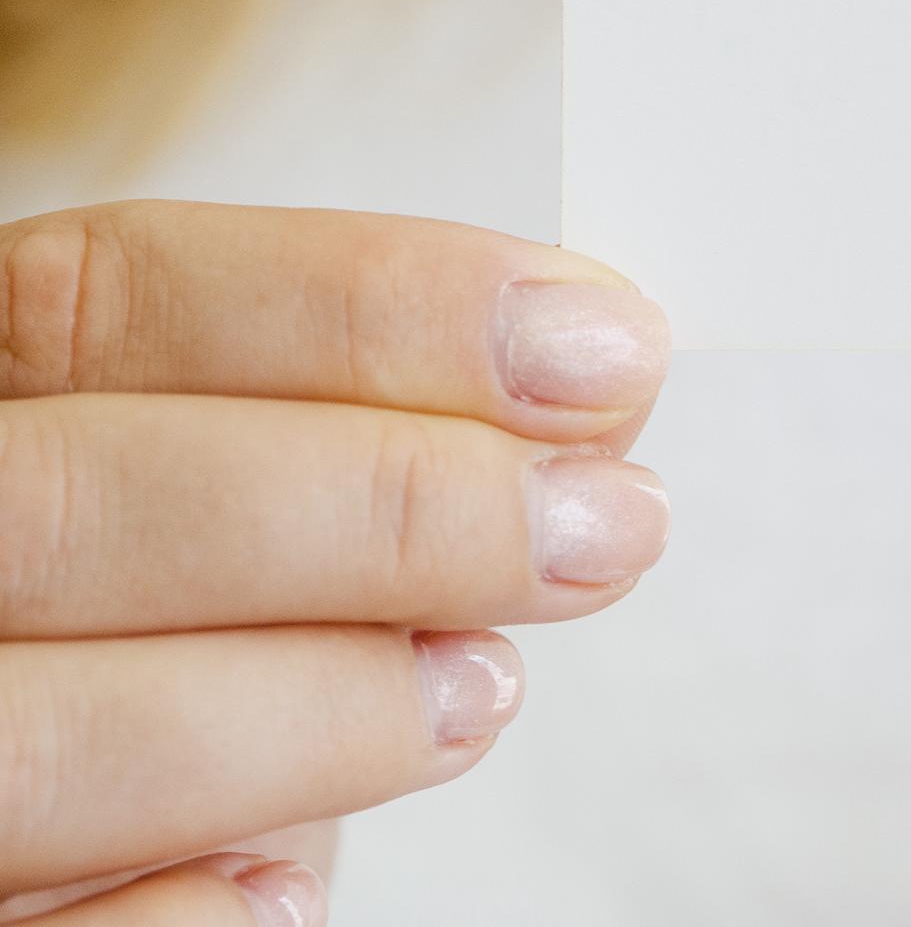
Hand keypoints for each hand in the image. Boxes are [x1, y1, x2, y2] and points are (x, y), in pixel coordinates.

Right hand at [0, 202, 671, 922]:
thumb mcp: (248, 482)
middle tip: (605, 523)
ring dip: (318, 707)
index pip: (111, 294)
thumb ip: (360, 429)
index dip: (370, 308)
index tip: (601, 348)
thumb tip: (591, 403)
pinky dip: (179, 918)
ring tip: (488, 688)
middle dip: (388, 507)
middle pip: (83, 502)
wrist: (69, 806)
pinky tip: (292, 891)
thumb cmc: (169, 617)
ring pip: (47, 740)